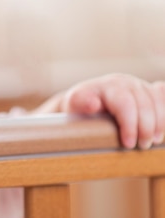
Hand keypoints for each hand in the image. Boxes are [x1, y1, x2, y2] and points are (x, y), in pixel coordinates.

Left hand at [39, 74, 164, 148]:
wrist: (86, 101)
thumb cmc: (80, 105)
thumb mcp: (74, 103)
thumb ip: (80, 102)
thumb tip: (94, 104)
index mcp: (109, 85)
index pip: (125, 104)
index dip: (129, 125)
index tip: (127, 144)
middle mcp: (127, 82)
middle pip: (144, 104)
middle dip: (146, 128)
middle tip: (141, 147)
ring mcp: (140, 86)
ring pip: (158, 102)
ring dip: (159, 124)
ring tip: (153, 142)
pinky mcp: (150, 92)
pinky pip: (163, 99)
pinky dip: (164, 114)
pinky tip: (162, 127)